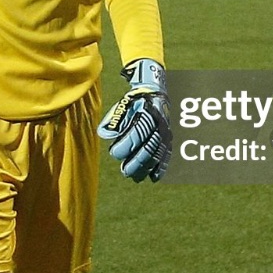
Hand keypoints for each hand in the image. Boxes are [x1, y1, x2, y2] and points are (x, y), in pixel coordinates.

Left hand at [97, 58, 170, 181]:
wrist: (155, 94)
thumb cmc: (134, 102)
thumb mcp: (123, 105)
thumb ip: (113, 120)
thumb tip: (104, 134)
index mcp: (147, 114)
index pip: (136, 133)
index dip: (125, 145)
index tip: (114, 153)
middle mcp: (159, 125)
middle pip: (148, 147)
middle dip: (136, 162)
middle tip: (124, 171)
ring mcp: (165, 134)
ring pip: (157, 155)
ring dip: (146, 168)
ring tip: (134, 177)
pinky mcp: (168, 140)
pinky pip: (167, 156)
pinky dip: (161, 168)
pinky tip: (153, 178)